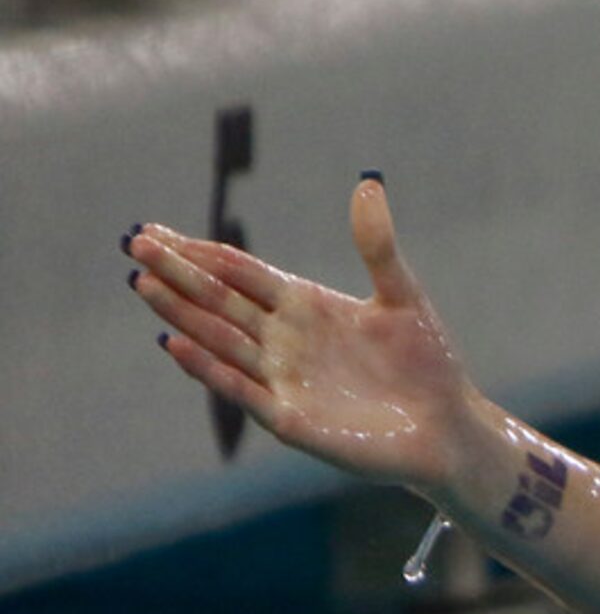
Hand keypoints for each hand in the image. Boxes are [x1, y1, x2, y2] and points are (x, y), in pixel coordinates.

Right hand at [128, 177, 482, 491]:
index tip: (154, 230)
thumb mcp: (403, 297)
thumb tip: (368, 185)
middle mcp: (283, 342)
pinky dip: (210, 369)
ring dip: (183, 315)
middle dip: (179, 275)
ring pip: (221, 341)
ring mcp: (283, 380)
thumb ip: (377, 246)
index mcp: (304, 307)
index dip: (198, 251)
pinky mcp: (291, 420)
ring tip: (145, 284)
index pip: (239, 273)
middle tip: (135, 246)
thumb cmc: (428, 364)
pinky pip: (243, 391)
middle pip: (220, 302)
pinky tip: (177, 342)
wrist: (451, 428)